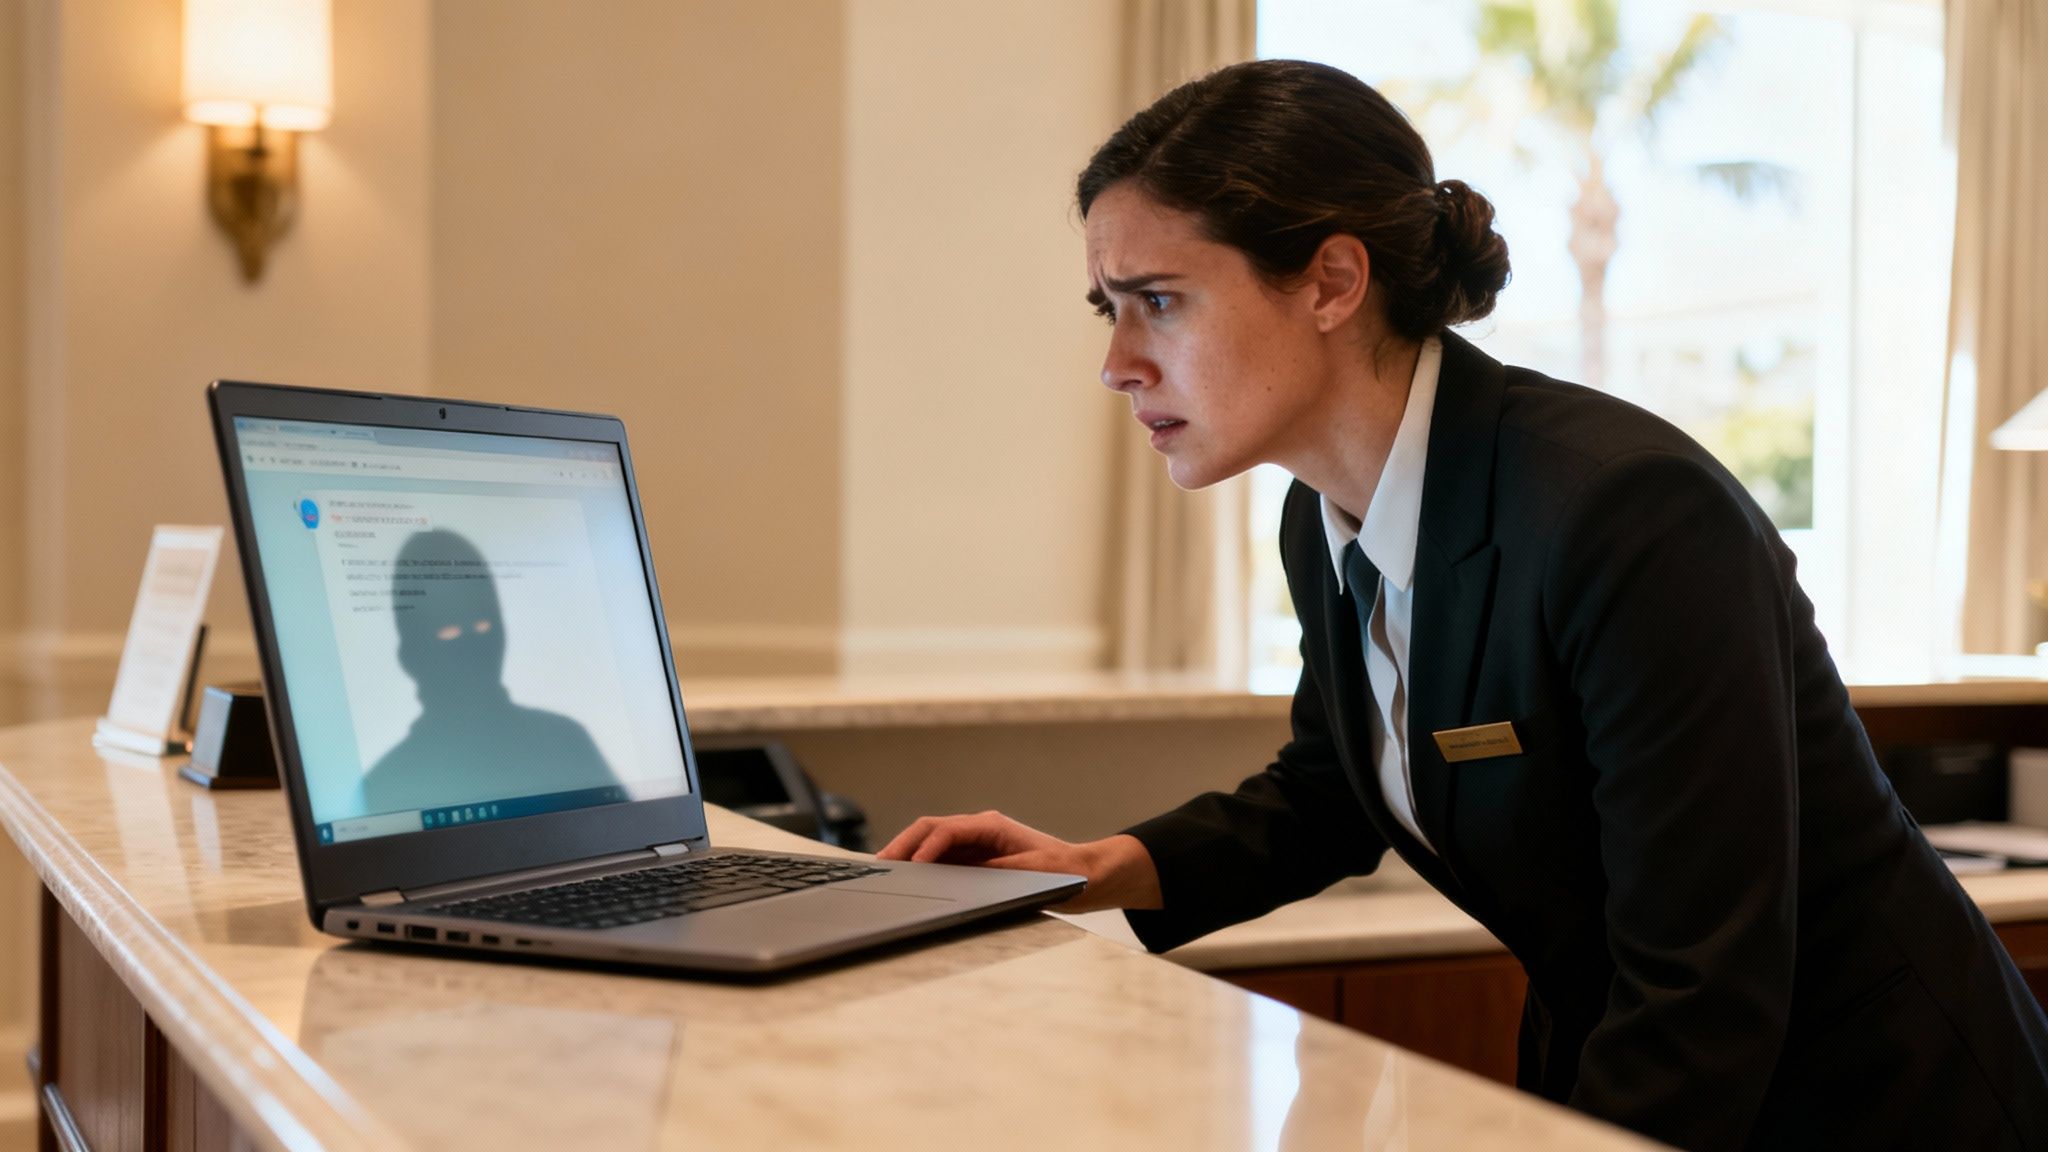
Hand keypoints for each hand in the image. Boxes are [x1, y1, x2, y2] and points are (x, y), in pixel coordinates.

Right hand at [877, 810, 1161, 912]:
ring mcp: (976, 844)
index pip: (947, 829)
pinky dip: (920, 866)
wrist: (1089, 876)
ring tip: (883, 873)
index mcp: (992, 826)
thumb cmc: (1067, 873)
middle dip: (903, 846)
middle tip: (879, 867)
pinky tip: (906, 880)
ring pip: (931, 842)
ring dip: (907, 854)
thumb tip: (966, 874)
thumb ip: (1000, 869)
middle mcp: (980, 829)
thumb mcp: (1035, 873)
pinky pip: (941, 859)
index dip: (925, 847)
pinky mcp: (976, 860)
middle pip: (930, 830)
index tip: (910, 868)